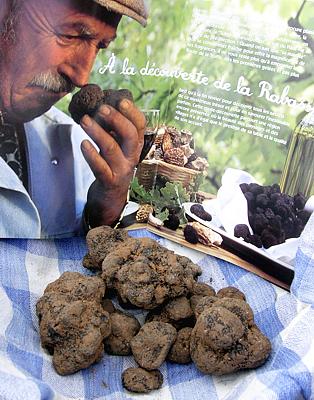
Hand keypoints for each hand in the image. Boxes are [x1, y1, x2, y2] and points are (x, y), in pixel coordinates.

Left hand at [80, 98, 144, 227]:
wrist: (110, 198)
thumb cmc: (111, 166)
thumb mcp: (116, 146)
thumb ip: (113, 130)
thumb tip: (102, 103)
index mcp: (134, 145)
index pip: (140, 125)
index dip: (132, 112)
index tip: (120, 100)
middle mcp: (131, 156)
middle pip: (130, 135)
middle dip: (116, 119)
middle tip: (101, 108)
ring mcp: (121, 170)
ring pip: (112, 149)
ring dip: (98, 133)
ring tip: (84, 120)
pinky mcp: (109, 181)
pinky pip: (100, 167)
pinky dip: (91, 155)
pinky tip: (83, 144)